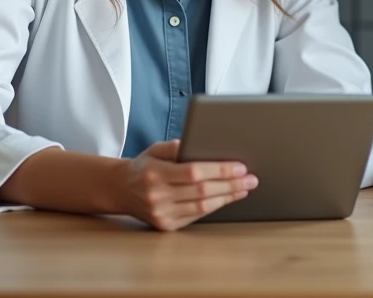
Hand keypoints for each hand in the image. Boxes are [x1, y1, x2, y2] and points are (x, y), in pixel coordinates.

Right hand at [115, 139, 257, 230]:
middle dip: (231, 184)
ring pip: (202, 206)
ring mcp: (161, 214)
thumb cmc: (144, 166)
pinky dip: (215, 206)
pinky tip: (228, 198)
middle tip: (251, 178)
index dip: (219, 170)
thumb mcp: (156, 149)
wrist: (120, 190)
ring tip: (244, 188)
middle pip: (202, 191)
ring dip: (228, 197)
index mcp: (155, 173)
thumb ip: (179, 146)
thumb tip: (206, 146)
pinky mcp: (166, 226)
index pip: (194, 172)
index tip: (240, 167)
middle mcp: (157, 196)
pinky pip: (196, 216)